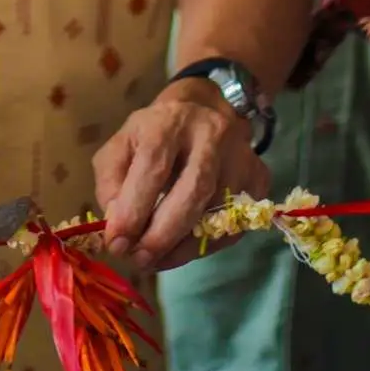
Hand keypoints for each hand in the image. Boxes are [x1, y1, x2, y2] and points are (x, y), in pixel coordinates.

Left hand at [94, 80, 266, 271]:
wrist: (204, 109)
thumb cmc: (155, 133)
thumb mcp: (122, 145)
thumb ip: (111, 182)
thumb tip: (118, 225)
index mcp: (169, 121)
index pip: (153, 166)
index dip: (134, 209)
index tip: (117, 243)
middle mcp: (211, 134)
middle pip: (192, 192)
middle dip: (162, 235)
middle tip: (139, 261)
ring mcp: (241, 156)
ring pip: (216, 214)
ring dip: (181, 247)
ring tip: (155, 260)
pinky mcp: (258, 178)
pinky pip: (234, 224)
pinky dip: (205, 245)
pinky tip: (182, 248)